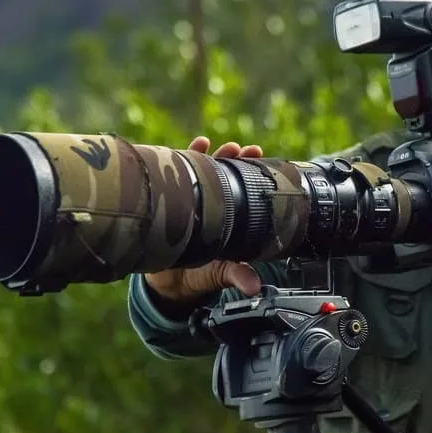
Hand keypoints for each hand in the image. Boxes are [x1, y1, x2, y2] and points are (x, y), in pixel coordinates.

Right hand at [144, 137, 263, 303]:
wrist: (167, 283)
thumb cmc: (198, 276)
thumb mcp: (219, 274)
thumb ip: (236, 275)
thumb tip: (254, 287)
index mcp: (232, 221)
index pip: (246, 193)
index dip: (255, 178)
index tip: (264, 163)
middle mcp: (215, 206)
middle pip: (227, 177)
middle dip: (237, 160)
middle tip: (245, 150)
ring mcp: (194, 201)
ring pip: (205, 172)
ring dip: (214, 156)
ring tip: (220, 146)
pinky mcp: (172, 199)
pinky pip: (179, 175)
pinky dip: (187, 157)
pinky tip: (197, 145)